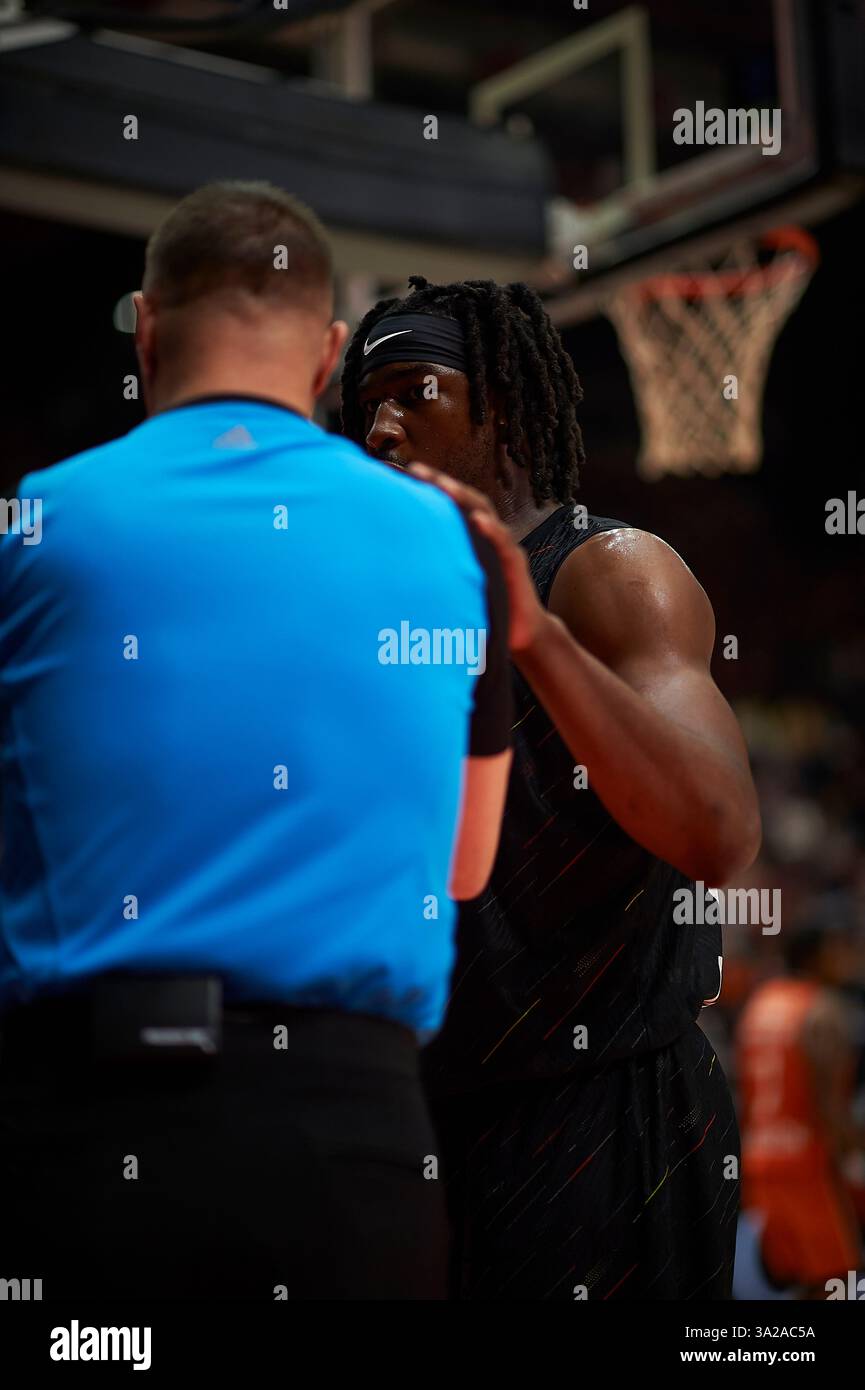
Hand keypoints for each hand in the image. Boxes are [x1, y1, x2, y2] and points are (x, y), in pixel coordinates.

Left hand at [406, 462, 547, 653]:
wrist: (521, 633)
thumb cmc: (481, 608)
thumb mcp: (450, 588)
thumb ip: (427, 576)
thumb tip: (383, 576)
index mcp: (468, 538)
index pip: (447, 505)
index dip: (426, 488)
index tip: (396, 475)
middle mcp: (486, 535)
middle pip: (463, 500)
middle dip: (441, 482)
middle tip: (415, 470)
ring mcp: (502, 548)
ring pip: (483, 513)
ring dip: (463, 497)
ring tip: (443, 485)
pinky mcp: (516, 566)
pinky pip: (504, 544)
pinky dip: (492, 530)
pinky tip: (478, 521)